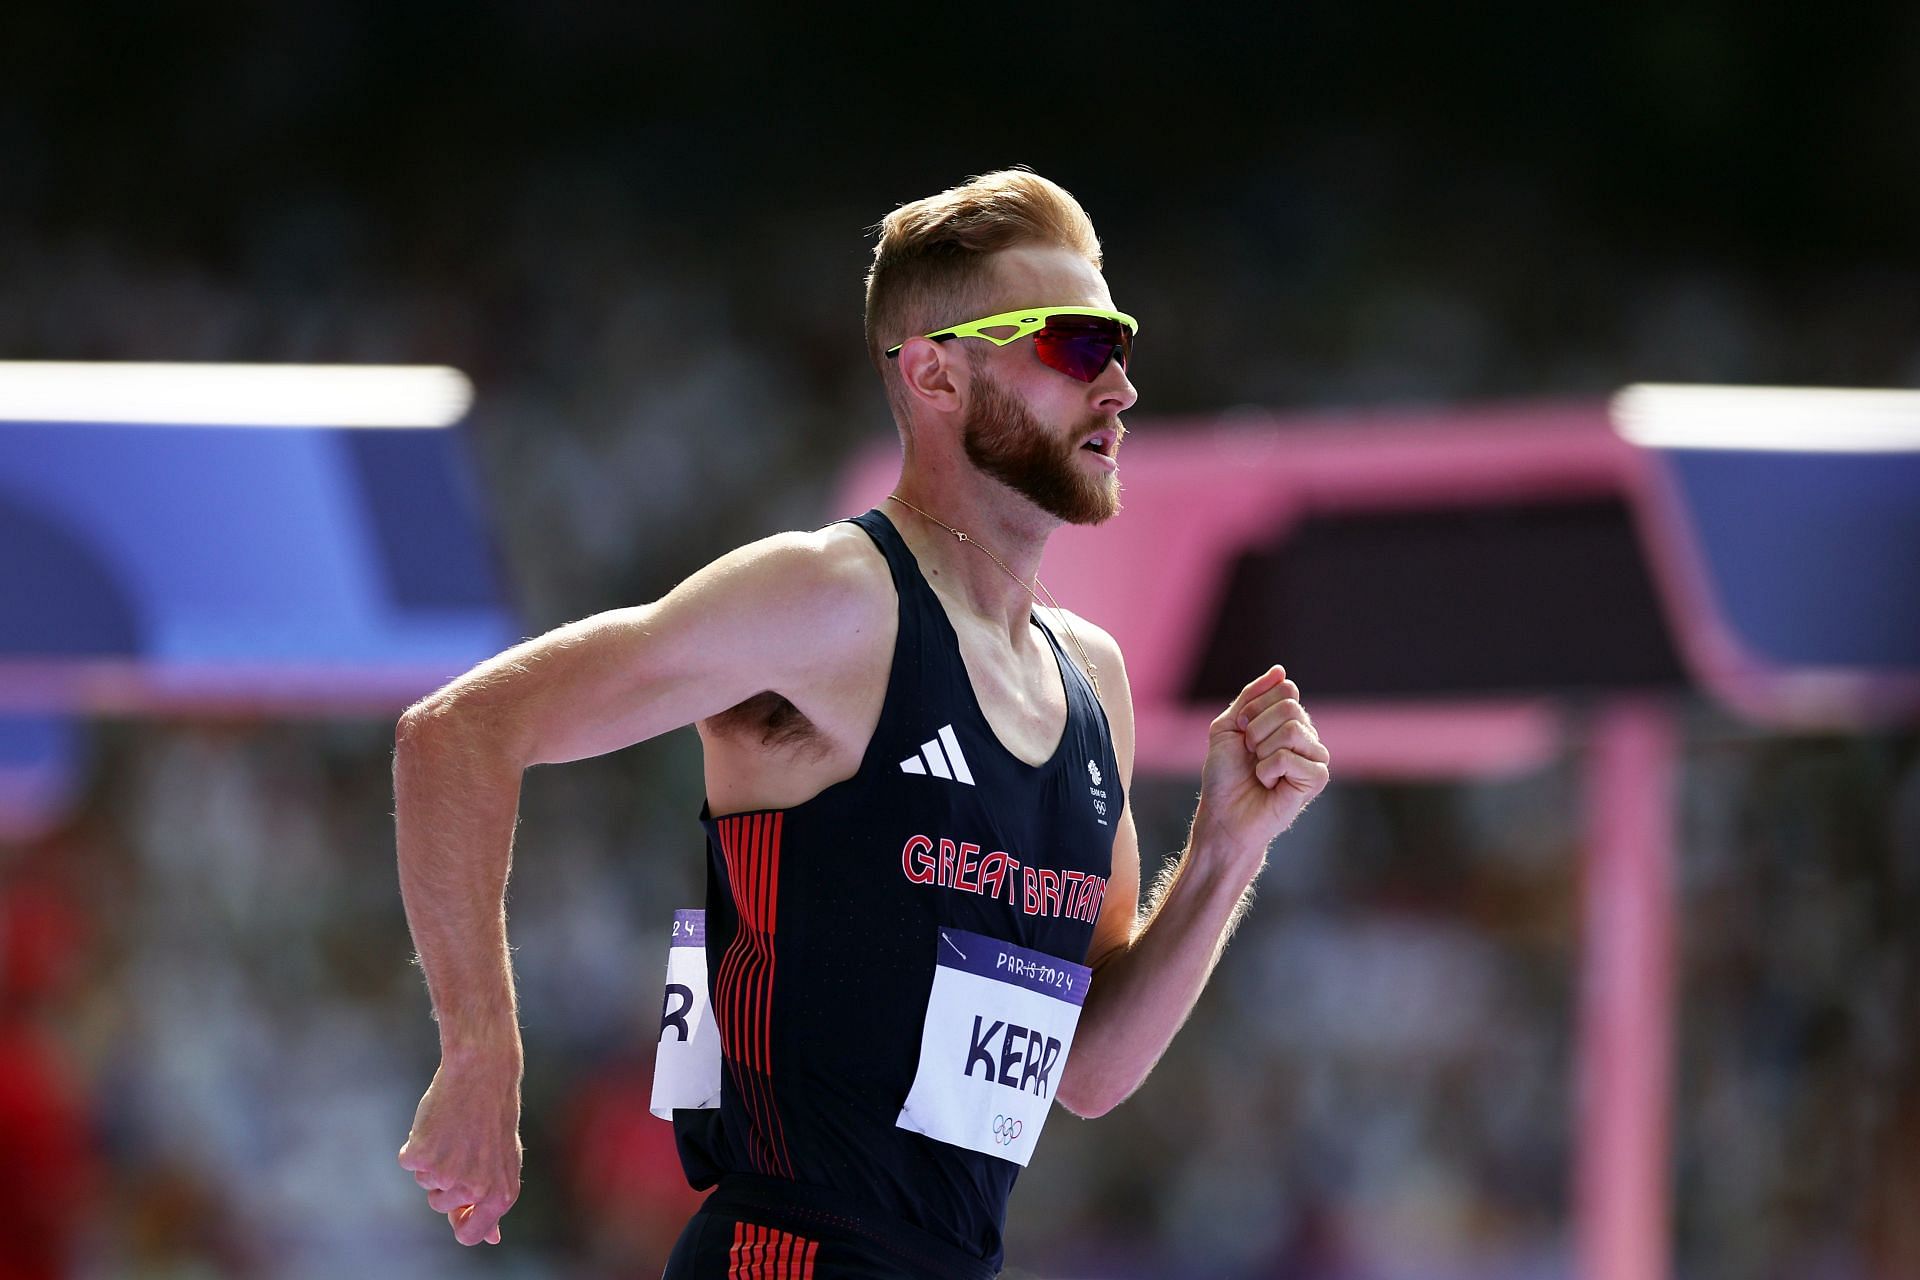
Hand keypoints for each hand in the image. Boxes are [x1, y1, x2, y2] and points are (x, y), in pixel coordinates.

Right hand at [397, 1052, 523, 1245]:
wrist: (483, 1074)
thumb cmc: (493, 1119)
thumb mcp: (504, 1162)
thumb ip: (494, 1202)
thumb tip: (492, 1237)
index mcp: (500, 1195)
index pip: (469, 1235)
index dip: (458, 1223)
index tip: (455, 1211)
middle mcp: (474, 1189)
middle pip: (439, 1204)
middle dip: (445, 1179)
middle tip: (464, 1145)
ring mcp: (446, 1175)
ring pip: (424, 1182)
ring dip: (432, 1160)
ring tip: (453, 1132)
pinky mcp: (421, 1157)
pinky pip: (408, 1162)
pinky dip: (415, 1144)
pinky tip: (436, 1124)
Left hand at [1195, 665, 1330, 867]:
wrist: (1223, 813)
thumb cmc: (1225, 774)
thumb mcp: (1229, 725)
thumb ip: (1252, 695)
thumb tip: (1280, 670)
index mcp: (1288, 720)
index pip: (1285, 689)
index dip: (1254, 707)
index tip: (1241, 729)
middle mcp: (1306, 735)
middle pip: (1290, 706)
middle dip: (1257, 729)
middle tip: (1250, 753)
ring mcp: (1315, 757)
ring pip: (1294, 729)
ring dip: (1263, 749)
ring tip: (1259, 769)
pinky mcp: (1317, 779)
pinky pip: (1291, 757)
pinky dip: (1269, 770)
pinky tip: (1269, 784)